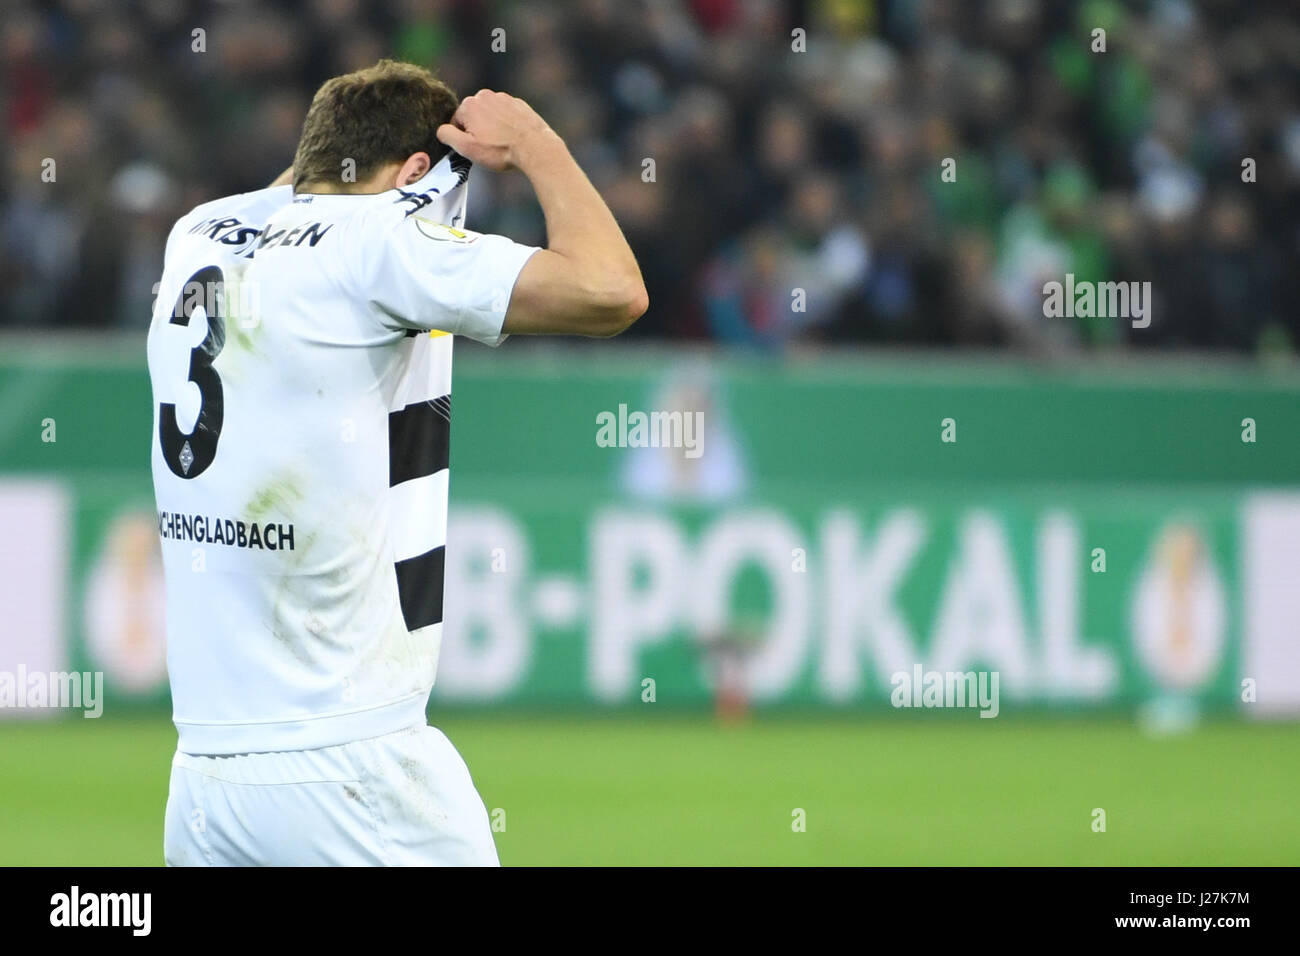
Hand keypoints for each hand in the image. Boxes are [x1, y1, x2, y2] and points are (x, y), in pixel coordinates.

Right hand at [436, 90, 556, 171]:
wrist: (534, 147)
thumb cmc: (500, 150)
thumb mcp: (467, 148)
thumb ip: (448, 136)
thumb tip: (441, 130)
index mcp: (469, 104)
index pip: (457, 123)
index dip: (464, 138)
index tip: (476, 148)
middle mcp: (485, 96)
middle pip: (473, 117)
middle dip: (478, 131)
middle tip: (490, 147)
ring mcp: (504, 98)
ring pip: (490, 115)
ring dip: (492, 127)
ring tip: (502, 143)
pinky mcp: (519, 104)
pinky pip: (506, 115)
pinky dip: (507, 125)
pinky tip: (513, 138)